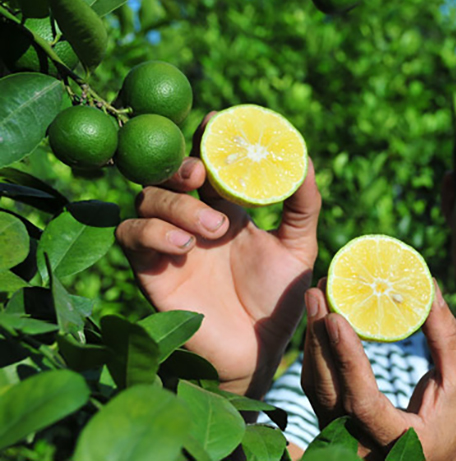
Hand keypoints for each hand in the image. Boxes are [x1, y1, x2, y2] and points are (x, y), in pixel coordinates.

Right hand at [115, 113, 320, 398]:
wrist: (258, 352)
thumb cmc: (278, 301)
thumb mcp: (298, 249)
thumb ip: (303, 206)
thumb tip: (306, 160)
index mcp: (228, 206)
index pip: (208, 159)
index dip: (207, 137)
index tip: (217, 122)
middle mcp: (194, 217)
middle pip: (171, 172)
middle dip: (181, 166)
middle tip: (202, 176)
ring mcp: (170, 242)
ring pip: (148, 197)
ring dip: (177, 205)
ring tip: (212, 230)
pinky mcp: (150, 269)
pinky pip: (131, 235)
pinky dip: (151, 231)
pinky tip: (183, 246)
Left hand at [301, 281, 455, 460]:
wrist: (440, 459)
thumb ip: (445, 337)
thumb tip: (428, 286)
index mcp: (399, 440)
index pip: (362, 402)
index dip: (347, 361)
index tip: (335, 318)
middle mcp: (362, 445)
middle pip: (328, 390)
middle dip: (319, 338)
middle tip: (317, 292)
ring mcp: (342, 439)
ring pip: (316, 387)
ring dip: (313, 340)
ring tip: (315, 296)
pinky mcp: (332, 425)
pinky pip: (317, 385)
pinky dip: (316, 351)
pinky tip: (319, 319)